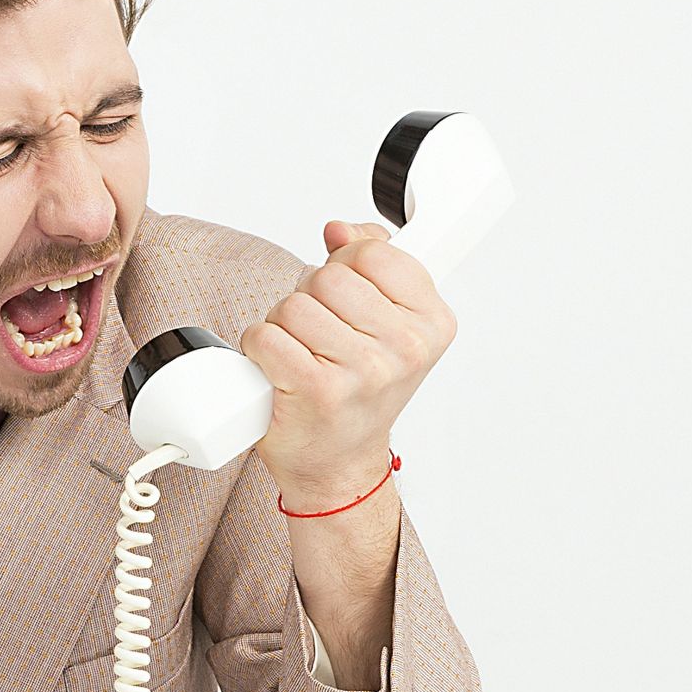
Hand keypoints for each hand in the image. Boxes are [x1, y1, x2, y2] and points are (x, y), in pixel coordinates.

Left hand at [238, 220, 456, 505]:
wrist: (339, 462)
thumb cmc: (359, 391)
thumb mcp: (386, 322)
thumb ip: (372, 262)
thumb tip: (340, 229)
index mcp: (432, 323)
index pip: (373, 252)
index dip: (346, 266)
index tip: (349, 295)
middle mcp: (405, 348)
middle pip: (327, 277)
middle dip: (310, 298)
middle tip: (319, 334)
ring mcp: (363, 371)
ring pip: (292, 306)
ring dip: (282, 326)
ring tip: (301, 354)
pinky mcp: (317, 390)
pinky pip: (266, 336)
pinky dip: (259, 349)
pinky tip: (279, 370)